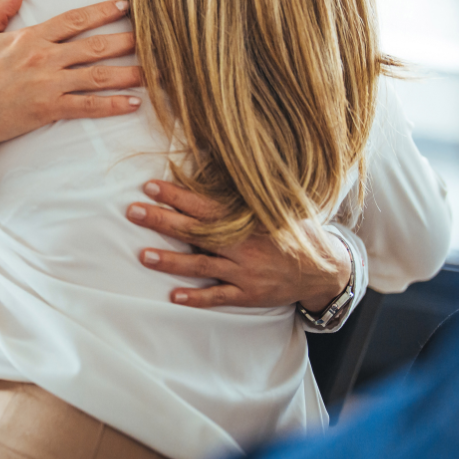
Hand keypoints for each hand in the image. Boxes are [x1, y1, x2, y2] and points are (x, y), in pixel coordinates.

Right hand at [0, 0, 142, 176]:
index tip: (124, 6)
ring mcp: (48, 84)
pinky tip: (134, 102)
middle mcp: (43, 58)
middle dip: (127, 40)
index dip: (101, 12)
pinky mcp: (49, 110)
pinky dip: (113, 105)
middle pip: (95, 45)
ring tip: (155, 71)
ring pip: (98, 75)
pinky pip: (88, 106)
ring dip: (129, 73)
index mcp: (28, 38)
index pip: (73, 20)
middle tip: (155, 37)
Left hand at [128, 180, 351, 310]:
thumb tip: (216, 159)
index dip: (176, 195)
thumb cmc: (294, 230)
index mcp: (247, 220)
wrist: (325, 269)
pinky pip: (219, 297)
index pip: (205, 205)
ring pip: (201, 266)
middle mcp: (243, 246)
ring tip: (143, 255)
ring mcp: (245, 272)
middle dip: (162, 221)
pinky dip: (196, 298)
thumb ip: (246, 193)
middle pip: (195, 232)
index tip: (150, 186)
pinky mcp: (249, 295)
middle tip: (133, 211)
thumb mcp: (276, 205)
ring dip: (170, 261)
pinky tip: (173, 296)